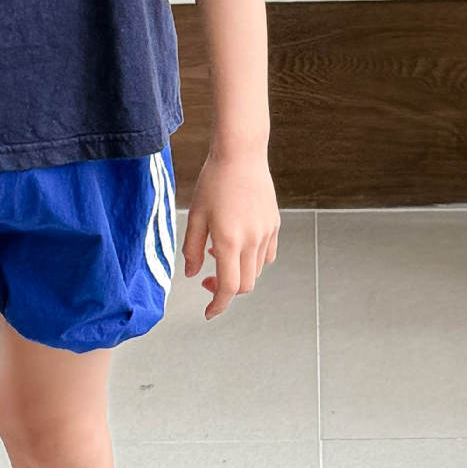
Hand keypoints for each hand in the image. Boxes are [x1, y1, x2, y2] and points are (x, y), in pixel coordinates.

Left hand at [181, 147, 279, 321]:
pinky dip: (252, 260)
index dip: (218, 305)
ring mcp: (266, 233)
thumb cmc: (214, 182)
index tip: (209, 312)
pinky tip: (238, 244)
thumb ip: (192, 249)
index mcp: (229, 241)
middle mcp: (252, 241)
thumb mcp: (196, 216)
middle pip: (244, 284)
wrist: (241, 155)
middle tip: (207, 279)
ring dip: (238, 272)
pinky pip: (266, 254)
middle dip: (225, 290)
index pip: (228, 287)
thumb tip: (193, 274)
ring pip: (256, 270)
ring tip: (219, 251)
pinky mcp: (274, 224)